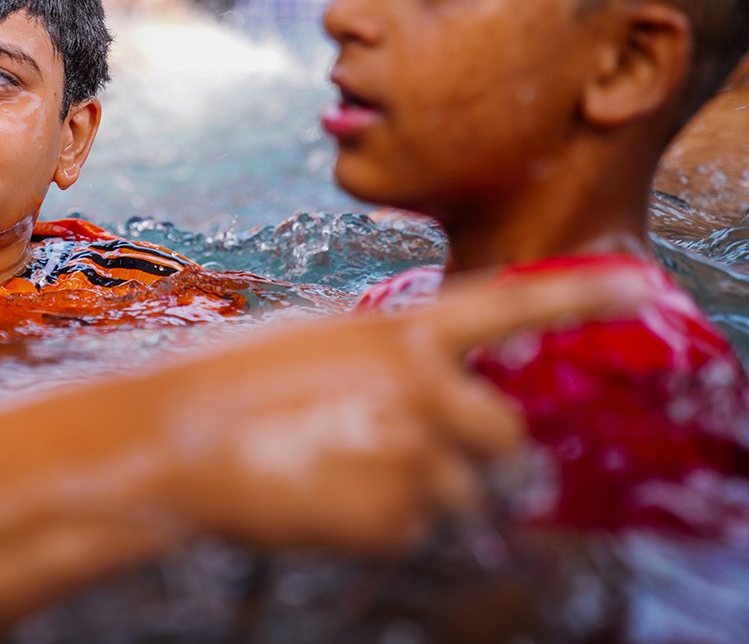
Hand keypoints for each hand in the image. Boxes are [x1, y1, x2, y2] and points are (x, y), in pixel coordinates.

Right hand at [161, 268, 646, 550]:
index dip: (581, 294)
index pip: (511, 304)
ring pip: (464, 495)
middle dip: (484, 458)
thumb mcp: (320, 343)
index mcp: (400, 331)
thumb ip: (393, 361)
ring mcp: (414, 454)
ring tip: (343, 474)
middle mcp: (423, 387)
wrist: (176, 440)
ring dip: (423, 494)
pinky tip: (327, 498)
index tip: (639, 286)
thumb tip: (440, 399)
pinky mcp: (396, 517)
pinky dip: (385, 524)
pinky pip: (420, 531)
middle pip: (508, 438)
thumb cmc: (234, 383)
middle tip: (424, 457)